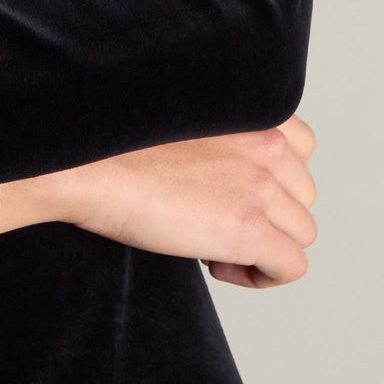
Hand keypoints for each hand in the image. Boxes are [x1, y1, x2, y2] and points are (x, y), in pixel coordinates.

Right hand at [5, 117, 319, 288]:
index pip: (301, 147)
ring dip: (263, 246)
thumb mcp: (181, 115)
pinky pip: (290, 267)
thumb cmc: (112, 138)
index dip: (270, 178)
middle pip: (302, 194)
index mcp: (254, 107)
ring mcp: (263, 186)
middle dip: (265, 214)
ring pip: (300, 232)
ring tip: (212, 246)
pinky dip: (260, 276)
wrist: (81, 160)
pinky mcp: (250, 230)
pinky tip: (216, 266)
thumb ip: (219, 134)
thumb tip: (225, 178)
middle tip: (213, 222)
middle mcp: (269, 142)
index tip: (230, 191)